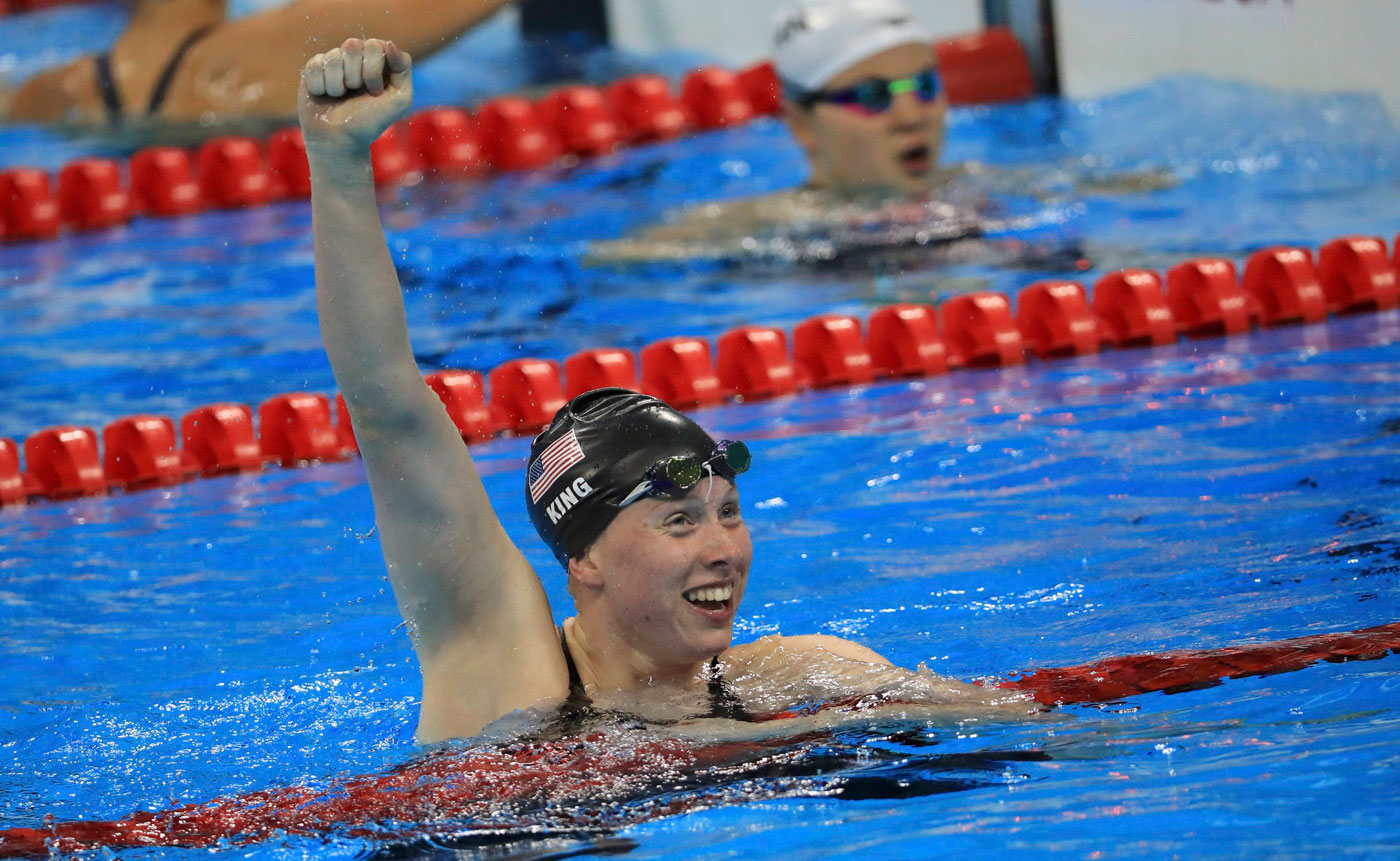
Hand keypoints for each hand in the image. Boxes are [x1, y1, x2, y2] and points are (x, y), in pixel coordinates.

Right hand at [298, 37, 411, 155]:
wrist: (337, 140)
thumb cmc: (370, 121)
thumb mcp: (399, 100)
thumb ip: (403, 69)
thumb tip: (388, 43)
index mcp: (380, 62)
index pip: (377, 45)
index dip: (374, 69)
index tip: (375, 92)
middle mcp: (358, 58)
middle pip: (354, 45)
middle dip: (355, 76)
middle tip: (356, 94)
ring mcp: (336, 61)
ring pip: (334, 56)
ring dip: (337, 84)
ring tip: (340, 97)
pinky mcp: (315, 67)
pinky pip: (316, 65)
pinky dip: (321, 87)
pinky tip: (324, 96)